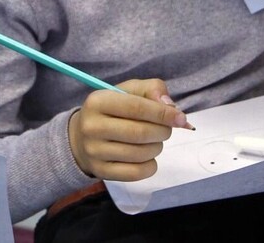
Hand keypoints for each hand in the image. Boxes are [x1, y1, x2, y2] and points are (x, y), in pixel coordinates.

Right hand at [67, 79, 190, 181]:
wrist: (81, 137)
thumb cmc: (112, 111)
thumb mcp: (128, 91)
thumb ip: (151, 90)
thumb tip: (170, 106)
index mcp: (98, 101)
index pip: (137, 108)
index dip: (163, 113)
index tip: (181, 118)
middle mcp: (92, 127)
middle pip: (140, 133)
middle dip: (162, 131)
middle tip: (166, 130)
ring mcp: (94, 151)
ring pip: (141, 154)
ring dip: (157, 147)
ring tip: (154, 141)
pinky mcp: (100, 171)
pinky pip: (136, 173)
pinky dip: (150, 165)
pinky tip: (147, 157)